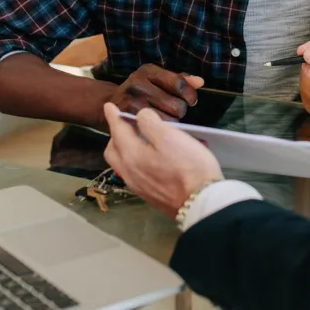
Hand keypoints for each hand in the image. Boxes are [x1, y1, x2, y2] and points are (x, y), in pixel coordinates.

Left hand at [102, 103, 222, 218]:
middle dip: (115, 135)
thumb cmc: (187, 166)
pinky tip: (149, 159)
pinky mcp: (149, 196)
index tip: (109, 106)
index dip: (113, 116)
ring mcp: (138, 187)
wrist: (200, 203)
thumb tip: (141, 117)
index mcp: (131, 155)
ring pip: (122, 164)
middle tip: (125, 124)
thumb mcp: (170, 137)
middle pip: (113, 151)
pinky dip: (134, 161)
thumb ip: (150, 123)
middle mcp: (129, 173)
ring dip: (124, 149)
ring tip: (137, 140)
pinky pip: (133, 174)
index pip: (117, 131)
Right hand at [109, 64, 202, 120]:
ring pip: (168, 120)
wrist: (105, 104)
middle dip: (179, 111)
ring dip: (171, 123)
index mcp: (148, 71)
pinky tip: (156, 128)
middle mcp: (138, 83)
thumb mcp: (156, 80)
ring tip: (164, 119)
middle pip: (176, 105)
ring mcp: (131, 101)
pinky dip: (160, 131)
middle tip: (172, 111)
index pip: (179, 83)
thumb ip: (180, 80)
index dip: (189, 95)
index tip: (190, 101)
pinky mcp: (128, 118)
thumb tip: (200, 82)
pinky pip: (156, 129)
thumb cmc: (139, 92)